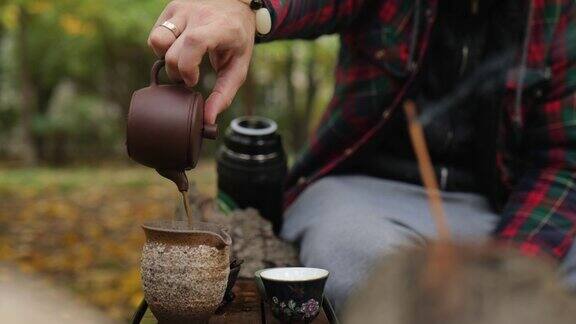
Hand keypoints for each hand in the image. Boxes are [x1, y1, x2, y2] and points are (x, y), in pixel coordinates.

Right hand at [148, 0, 255, 123]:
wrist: (236, 4)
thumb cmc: (238, 40)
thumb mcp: (239, 66)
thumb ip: (225, 93)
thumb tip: (208, 119)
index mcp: (220, 27)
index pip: (194, 42)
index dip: (187, 67)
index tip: (193, 81)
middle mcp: (198, 14)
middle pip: (171, 51)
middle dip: (176, 73)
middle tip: (190, 76)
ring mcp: (182, 8)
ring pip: (157, 40)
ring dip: (165, 58)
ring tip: (181, 61)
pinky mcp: (171, 8)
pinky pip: (156, 34)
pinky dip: (163, 47)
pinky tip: (179, 49)